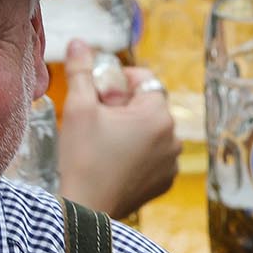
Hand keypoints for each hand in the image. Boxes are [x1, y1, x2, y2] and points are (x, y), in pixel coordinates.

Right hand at [57, 45, 180, 217]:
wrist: (85, 209)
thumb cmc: (82, 158)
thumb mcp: (78, 108)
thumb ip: (81, 70)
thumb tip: (79, 42)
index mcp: (158, 115)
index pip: (145, 79)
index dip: (121, 79)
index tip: (101, 90)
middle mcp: (174, 137)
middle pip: (150, 105)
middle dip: (126, 105)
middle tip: (98, 116)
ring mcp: (172, 163)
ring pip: (153, 131)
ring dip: (133, 128)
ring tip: (105, 139)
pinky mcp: (165, 182)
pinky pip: (155, 155)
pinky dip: (139, 152)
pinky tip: (115, 159)